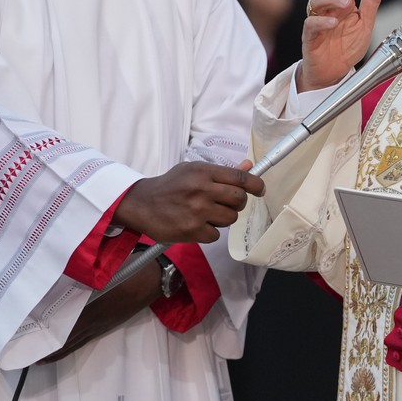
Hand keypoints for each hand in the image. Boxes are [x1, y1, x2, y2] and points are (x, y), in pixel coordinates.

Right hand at [113, 161, 264, 244]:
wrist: (141, 204)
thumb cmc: (169, 187)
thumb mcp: (192, 171)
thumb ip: (221, 172)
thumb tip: (249, 165)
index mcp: (202, 172)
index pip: (240, 177)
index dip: (255, 184)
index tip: (260, 190)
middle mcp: (201, 190)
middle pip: (239, 199)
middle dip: (238, 203)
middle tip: (228, 204)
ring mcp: (197, 211)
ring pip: (230, 218)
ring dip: (223, 219)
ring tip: (206, 213)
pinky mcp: (192, 230)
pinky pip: (215, 235)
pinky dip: (209, 232)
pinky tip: (195, 224)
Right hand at [298, 0, 386, 93]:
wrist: (334, 74)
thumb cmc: (346, 48)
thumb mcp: (365, 25)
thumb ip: (371, 3)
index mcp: (342, 4)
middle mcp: (328, 10)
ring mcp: (318, 21)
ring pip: (316, 2)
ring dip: (331, 0)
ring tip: (347, 5)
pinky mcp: (309, 37)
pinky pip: (311, 24)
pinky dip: (322, 22)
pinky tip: (334, 23)